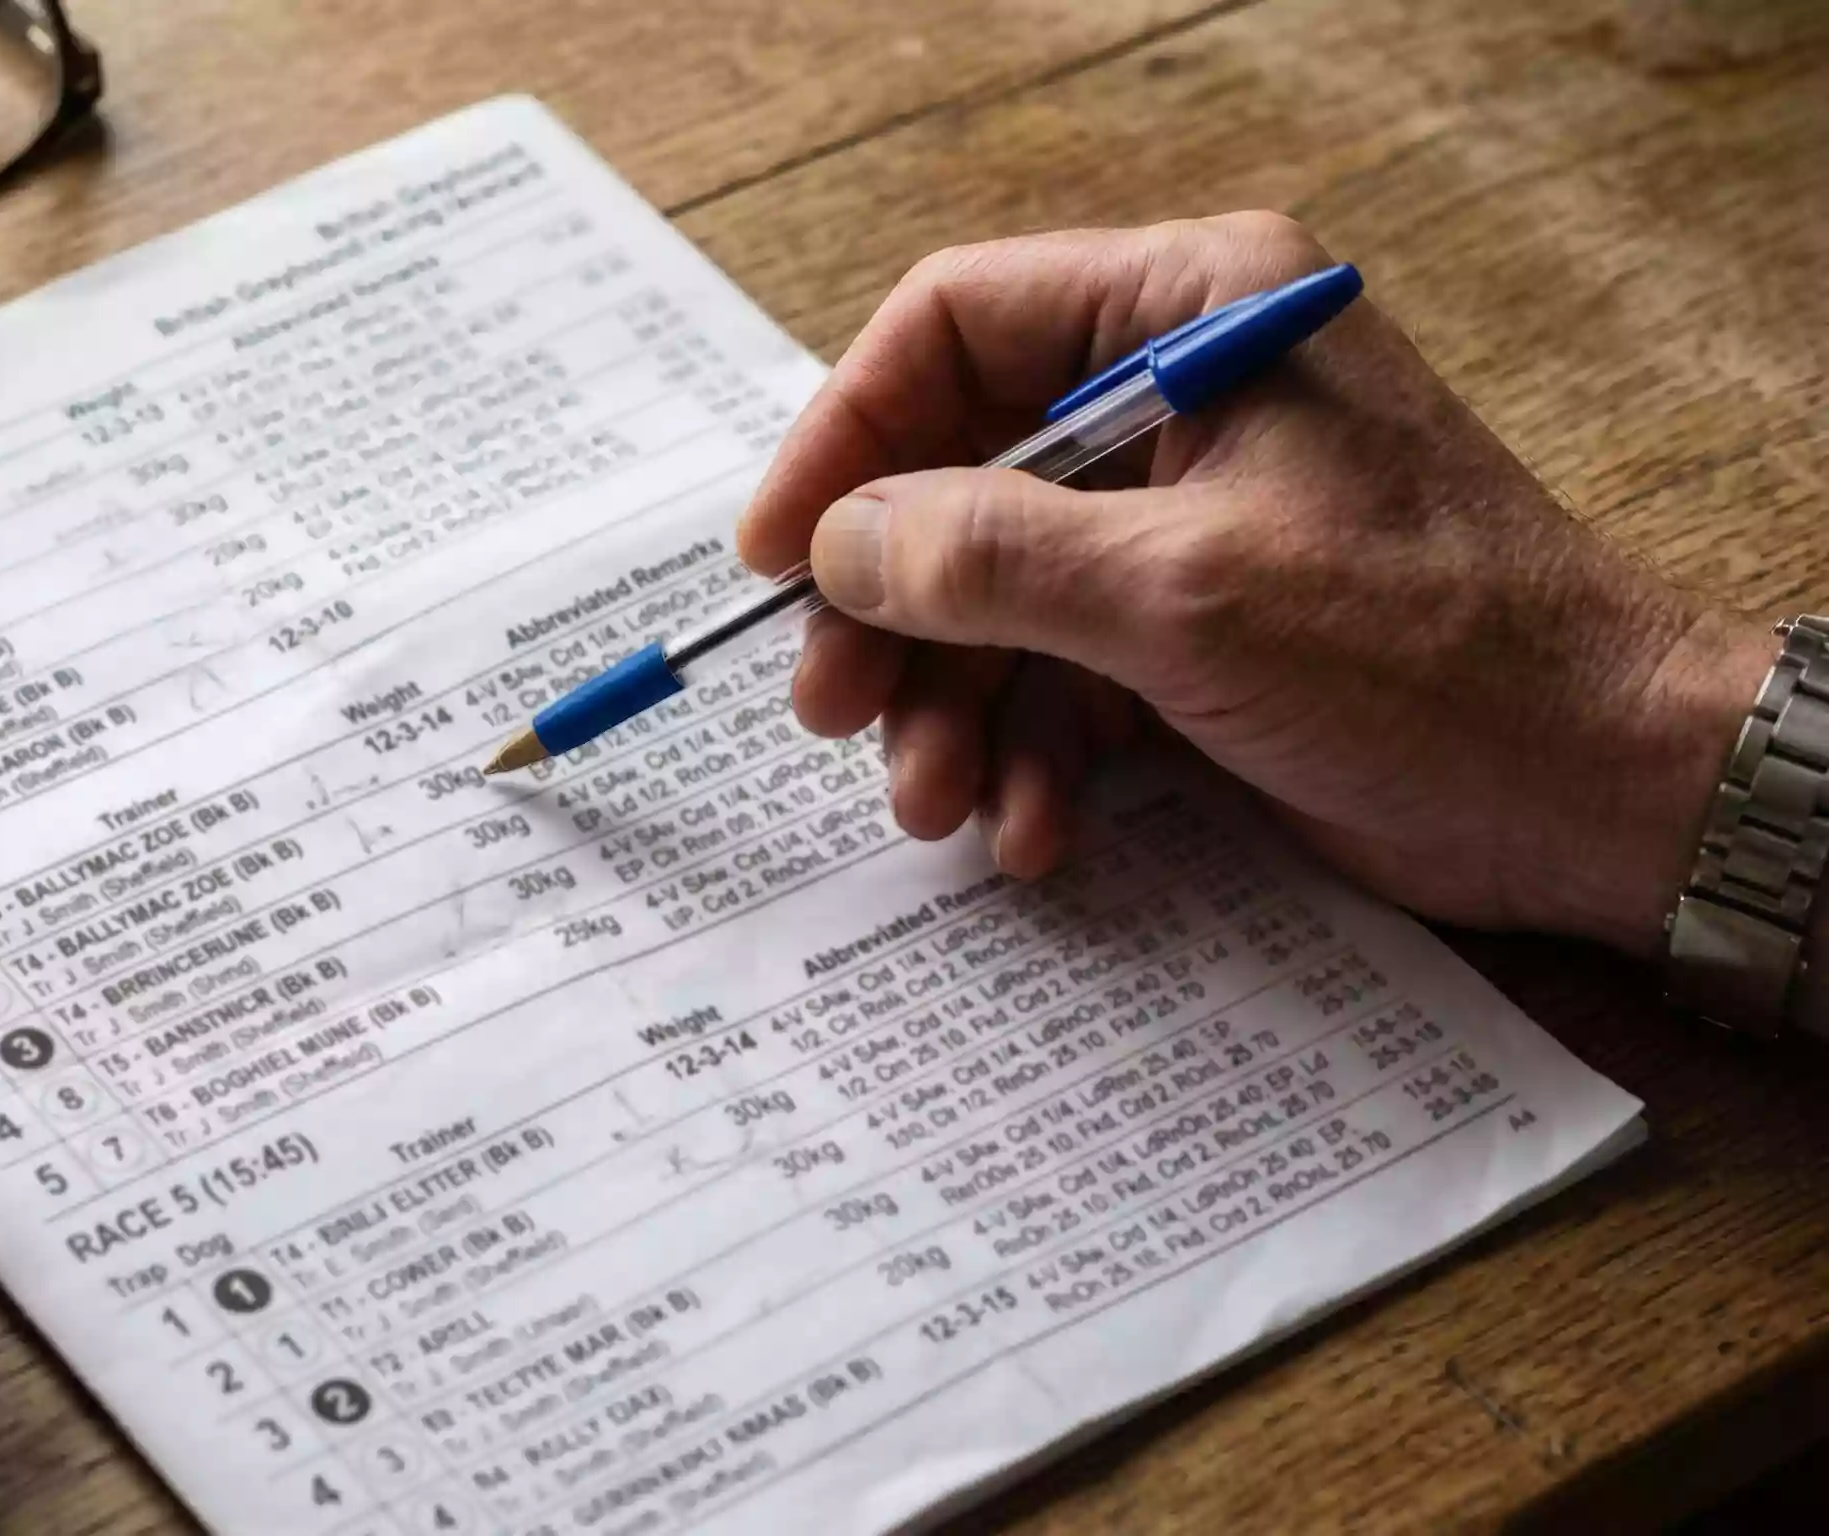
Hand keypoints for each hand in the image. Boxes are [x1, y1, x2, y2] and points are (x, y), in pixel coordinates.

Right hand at [740, 212, 1773, 955]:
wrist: (1596, 795)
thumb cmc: (1432, 656)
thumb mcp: (1184, 595)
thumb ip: (990, 557)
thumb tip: (837, 546)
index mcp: (1193, 311)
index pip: (954, 328)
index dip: (845, 439)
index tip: (779, 559)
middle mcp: (1178, 398)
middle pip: (957, 478)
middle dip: (895, 614)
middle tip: (836, 715)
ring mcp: (1184, 521)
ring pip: (995, 597)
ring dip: (953, 710)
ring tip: (937, 804)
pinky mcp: (1195, 631)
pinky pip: (1060, 676)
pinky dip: (1032, 757)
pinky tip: (1033, 832)